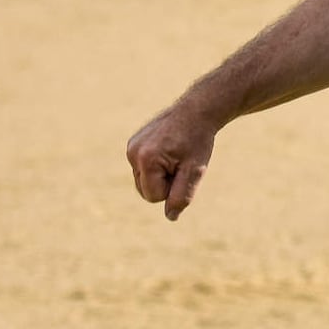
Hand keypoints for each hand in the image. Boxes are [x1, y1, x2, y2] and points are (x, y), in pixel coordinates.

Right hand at [126, 104, 216, 221]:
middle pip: (145, 191)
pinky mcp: (133, 144)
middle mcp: (133, 152)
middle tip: (180, 162)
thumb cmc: (197, 141)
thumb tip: (170, 216)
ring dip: (160, 176)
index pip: (153, 197)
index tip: (183, 167)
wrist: (196, 112)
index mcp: (146, 159)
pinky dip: (155, 166)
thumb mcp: (195, 172)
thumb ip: (182, 196)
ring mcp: (131, 147)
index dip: (172, 188)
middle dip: (164, 184)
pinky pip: (142, 169)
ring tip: (174, 156)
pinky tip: (168, 150)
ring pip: (143, 182)